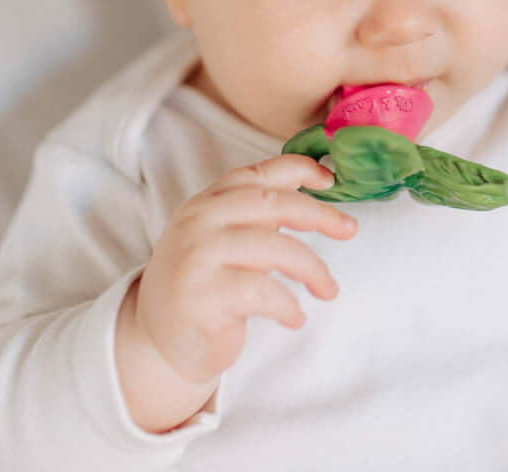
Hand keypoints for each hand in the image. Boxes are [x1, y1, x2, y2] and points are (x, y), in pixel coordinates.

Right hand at [115, 154, 355, 431]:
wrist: (157, 338)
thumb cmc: (207, 282)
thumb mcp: (229, 237)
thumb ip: (260, 213)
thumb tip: (318, 184)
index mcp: (209, 201)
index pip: (258, 172)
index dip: (299, 169)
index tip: (331, 180)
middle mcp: (199, 220)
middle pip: (272, 203)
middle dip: (320, 215)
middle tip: (350, 229)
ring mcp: (197, 256)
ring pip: (274, 247)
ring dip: (313, 269)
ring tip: (328, 290)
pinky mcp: (200, 296)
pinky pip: (262, 292)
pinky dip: (289, 305)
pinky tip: (295, 317)